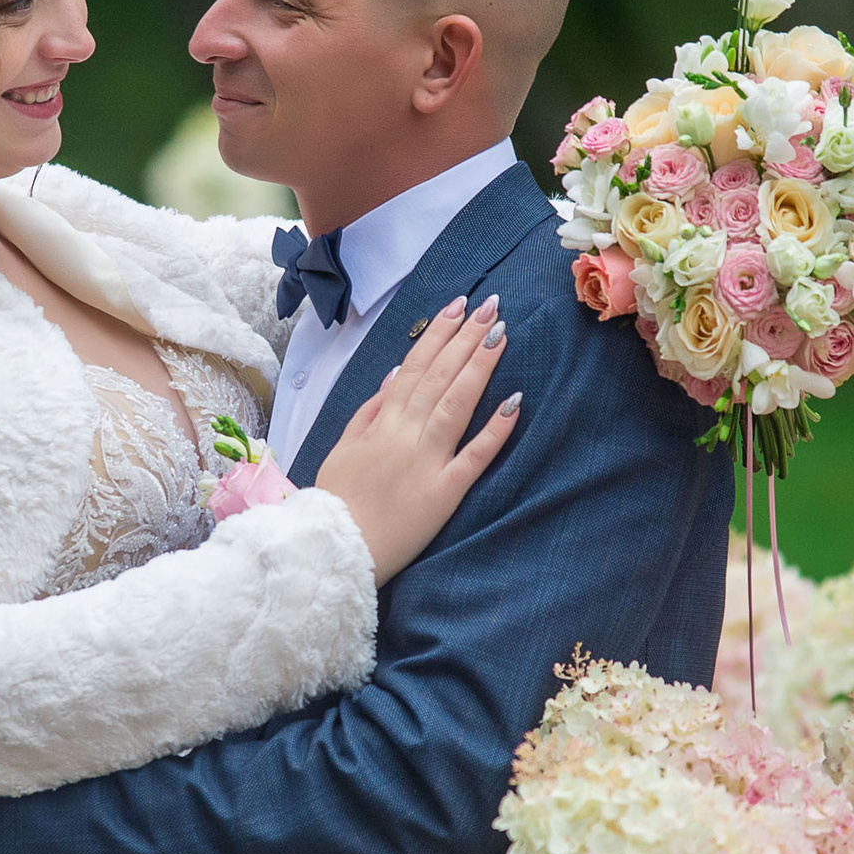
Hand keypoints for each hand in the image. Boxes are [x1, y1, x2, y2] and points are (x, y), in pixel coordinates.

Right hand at [313, 293, 521, 584]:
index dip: (438, 334)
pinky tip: (515, 402)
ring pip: (457, 404)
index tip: (459, 305)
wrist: (338, 549)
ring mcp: (427, 461)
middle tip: (492, 304)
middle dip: (466, 337)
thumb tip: (394, 372)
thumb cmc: (339, 499)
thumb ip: (370, 410)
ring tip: (501, 334)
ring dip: (480, 367)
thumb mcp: (344, 447)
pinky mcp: (446, 492)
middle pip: (440, 377)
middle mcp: (406, 434)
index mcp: (382, 422)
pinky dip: (494, 430)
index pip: (414, 366)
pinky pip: (474, 457)